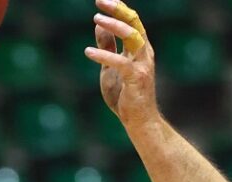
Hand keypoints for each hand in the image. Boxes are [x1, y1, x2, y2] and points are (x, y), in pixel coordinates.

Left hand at [85, 0, 160, 129]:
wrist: (138, 121)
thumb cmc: (125, 94)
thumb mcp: (111, 66)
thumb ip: (107, 46)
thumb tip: (99, 25)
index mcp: (139, 48)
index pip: (132, 20)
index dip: (118, 8)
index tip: (102, 0)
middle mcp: (144, 53)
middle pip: (134, 22)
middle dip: (118, 9)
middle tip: (99, 2)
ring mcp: (142, 65)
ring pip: (132, 36)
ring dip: (114, 26)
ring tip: (96, 19)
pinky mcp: (136, 78)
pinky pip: (120, 62)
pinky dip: (103, 55)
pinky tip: (87, 52)